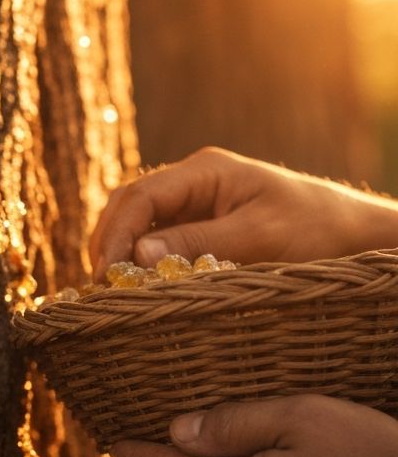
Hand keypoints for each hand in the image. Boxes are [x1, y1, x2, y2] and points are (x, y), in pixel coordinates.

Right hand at [90, 146, 397, 277]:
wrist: (358, 234)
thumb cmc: (318, 230)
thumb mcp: (259, 237)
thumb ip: (198, 243)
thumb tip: (136, 253)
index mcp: (205, 170)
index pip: (141, 195)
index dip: (116, 232)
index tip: (105, 271)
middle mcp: (194, 181)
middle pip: (131, 203)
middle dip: (108, 240)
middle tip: (98, 283)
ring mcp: (197, 202)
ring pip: (140, 220)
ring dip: (120, 249)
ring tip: (109, 286)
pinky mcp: (203, 225)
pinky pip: (160, 236)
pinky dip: (141, 257)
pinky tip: (135, 282)